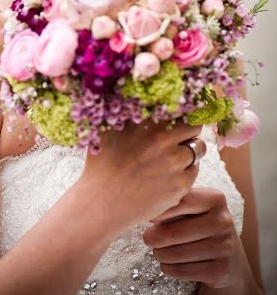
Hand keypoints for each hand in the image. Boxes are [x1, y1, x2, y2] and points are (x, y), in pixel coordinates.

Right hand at [81, 119, 201, 233]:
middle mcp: (164, 140)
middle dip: (189, 130)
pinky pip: (194, 171)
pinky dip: (186, 171)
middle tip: (178, 138)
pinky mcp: (180, 186)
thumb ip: (128, 110)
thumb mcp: (108, 129)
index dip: (181, 113)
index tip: (178, 118)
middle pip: (195, 127)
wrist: (101, 203)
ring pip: (198, 149)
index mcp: (148, 123)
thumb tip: (141, 95)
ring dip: (190, 150)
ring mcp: (174, 164)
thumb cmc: (102, 164)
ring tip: (172, 157)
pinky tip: (167, 175)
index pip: (181, 108)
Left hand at [143, 187, 241, 288]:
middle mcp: (223, 221)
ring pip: (176, 254)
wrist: (229, 252)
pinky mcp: (221, 270)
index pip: (179, 201)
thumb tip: (146, 208)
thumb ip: (175, 202)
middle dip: (153, 238)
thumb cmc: (202, 222)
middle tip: (147, 238)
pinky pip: (183, 271)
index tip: (148, 216)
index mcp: (214, 198)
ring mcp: (224, 246)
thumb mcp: (195, 206)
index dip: (158, 211)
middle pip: (172, 232)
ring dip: (159, 254)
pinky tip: (167, 263)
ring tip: (157, 250)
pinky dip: (169, 268)